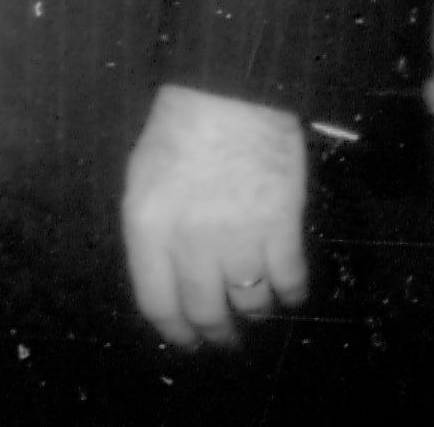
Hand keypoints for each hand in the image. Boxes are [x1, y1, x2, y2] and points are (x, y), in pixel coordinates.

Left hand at [120, 82, 308, 350]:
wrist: (230, 92)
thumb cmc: (180, 130)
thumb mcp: (142, 181)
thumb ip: (150, 233)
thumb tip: (166, 282)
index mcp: (148, 226)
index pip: (157, 303)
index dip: (175, 330)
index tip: (188, 341)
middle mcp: (190, 240)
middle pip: (205, 311)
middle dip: (217, 332)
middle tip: (225, 338)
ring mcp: (238, 236)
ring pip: (250, 303)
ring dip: (254, 312)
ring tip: (256, 307)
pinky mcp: (281, 227)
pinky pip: (289, 282)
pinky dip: (291, 293)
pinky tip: (289, 290)